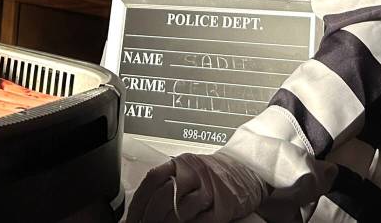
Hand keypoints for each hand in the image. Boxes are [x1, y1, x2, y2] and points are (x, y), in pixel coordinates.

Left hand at [127, 152, 266, 222]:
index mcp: (181, 163)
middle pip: (163, 196)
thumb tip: (142, 208)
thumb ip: (168, 184)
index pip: (152, 179)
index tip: (130, 219)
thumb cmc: (215, 174)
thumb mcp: (189, 171)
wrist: (250, 170)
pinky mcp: (224, 206)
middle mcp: (194, 172)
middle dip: (149, 218)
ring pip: (181, 210)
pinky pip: (201, 221)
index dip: (138, 202)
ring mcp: (209, 189)